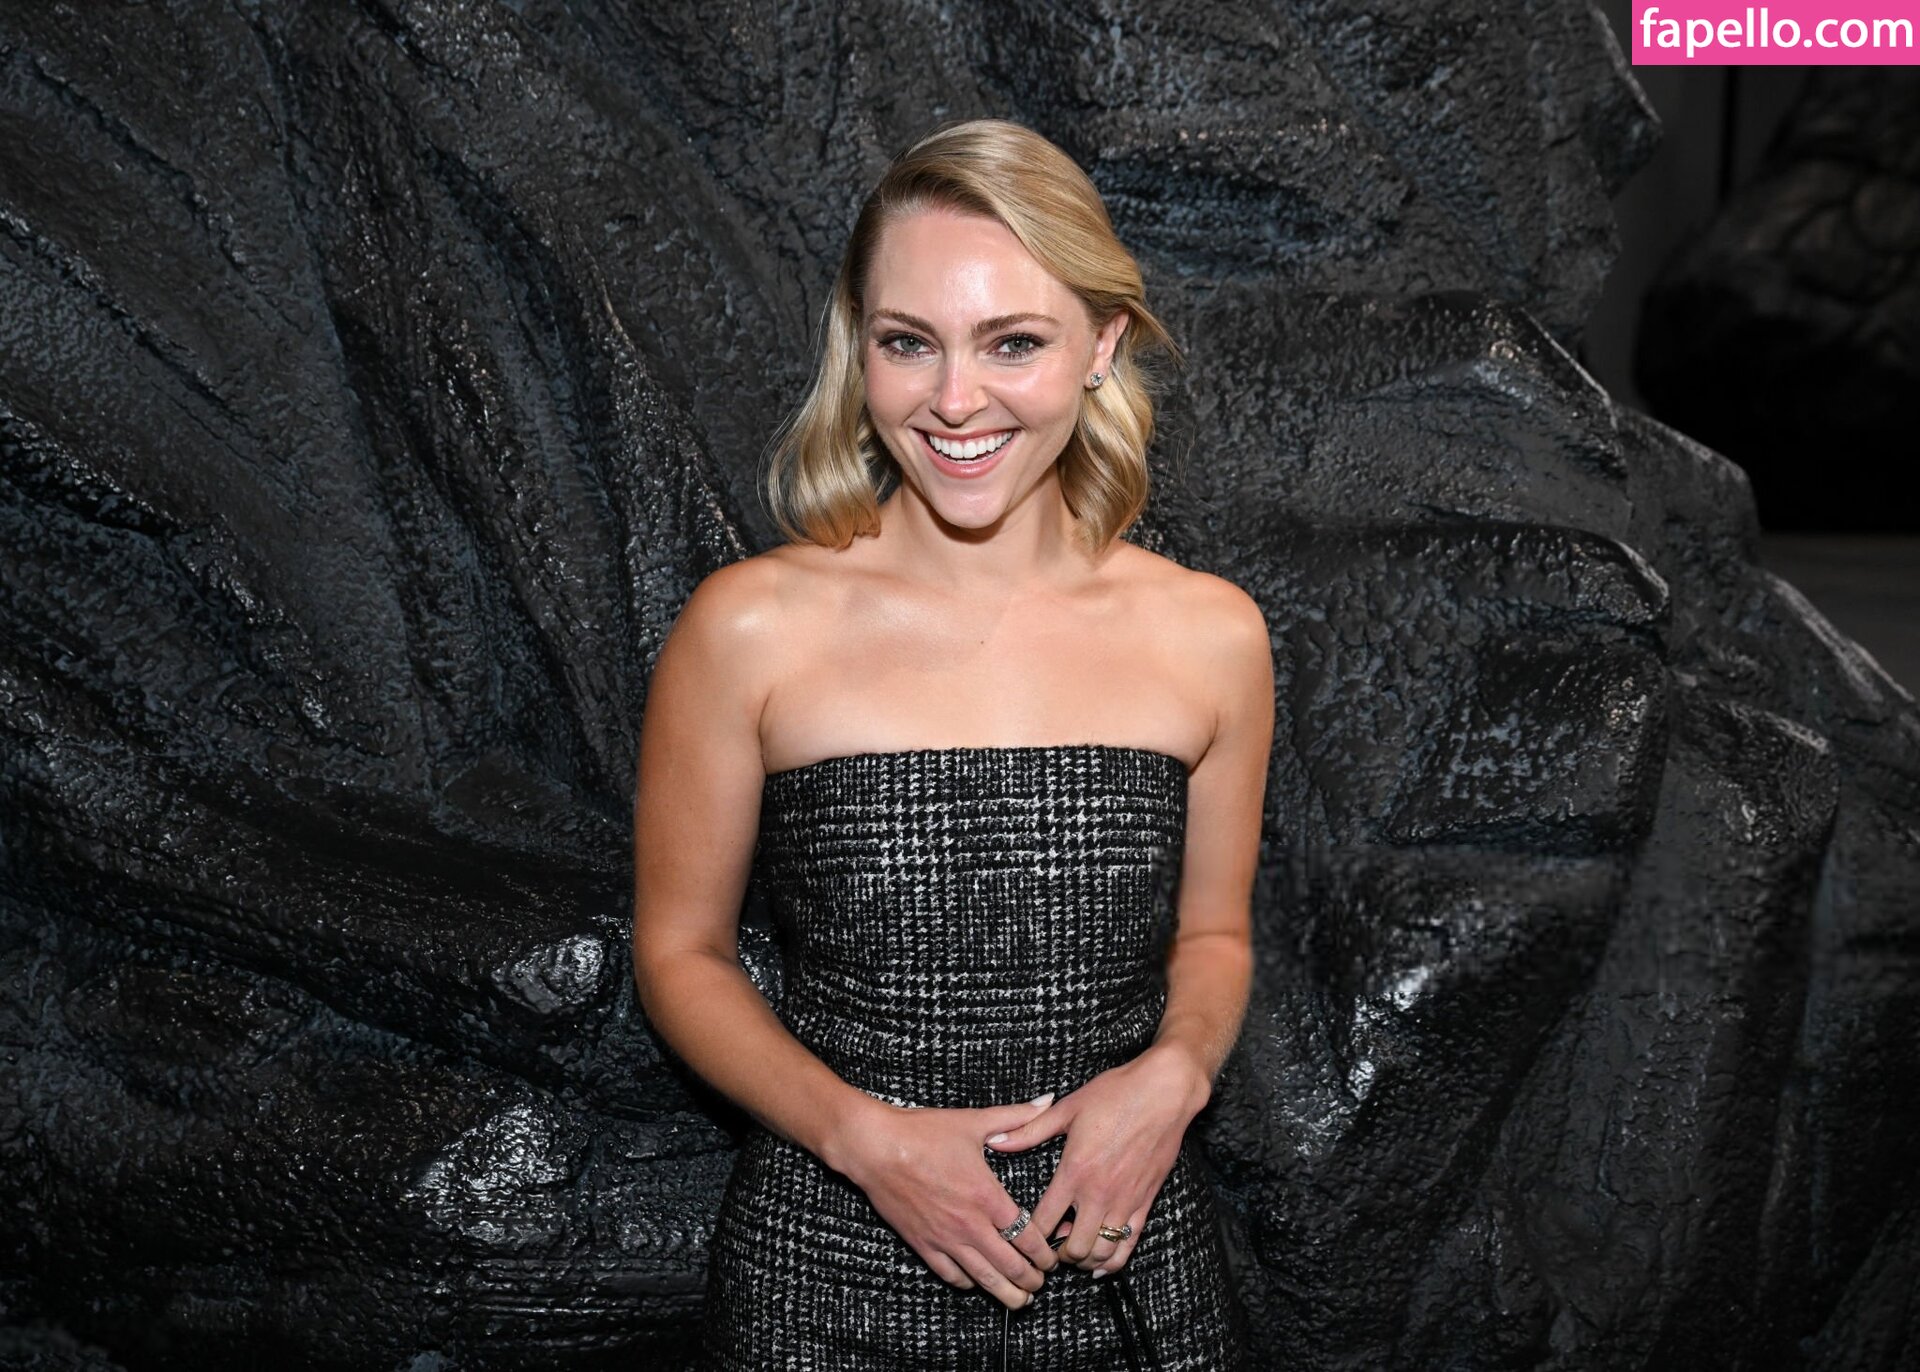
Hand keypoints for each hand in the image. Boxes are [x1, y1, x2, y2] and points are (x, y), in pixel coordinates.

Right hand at [836, 1092, 1062, 1309]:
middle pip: (1009, 1266)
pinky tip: (976, 1282)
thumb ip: (1016, 1116)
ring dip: (1005, 1293)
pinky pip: (950, 1275)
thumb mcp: (973, 1122)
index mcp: (987, 1196)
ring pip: (983, 1279)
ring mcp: (944, 1239)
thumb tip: (1048, 1101)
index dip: (1044, 1255)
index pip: (1026, 1237)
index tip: (1052, 1261)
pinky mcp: (922, 1245)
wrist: (875, 1148)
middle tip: (1040, 1285)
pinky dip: (968, 1283)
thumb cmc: (922, 1133)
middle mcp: (969, 1224)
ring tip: (1019, 1300)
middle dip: (1030, 1281)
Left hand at [983, 1045, 1208, 1275]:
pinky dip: (1113, 1262)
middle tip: (1048, 1249)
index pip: (1042, 1222)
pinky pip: (1128, 1245)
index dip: (1026, 1237)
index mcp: (1074, 1171)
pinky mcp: (1145, 1202)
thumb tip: (995, 1141)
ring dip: (1084, 1260)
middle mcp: (1099, 1193)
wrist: (1162, 1092)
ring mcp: (1125, 1201)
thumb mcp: (1067, 1109)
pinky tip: (1101, 1265)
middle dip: (1057, 1256)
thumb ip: (1029, 1130)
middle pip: (1073, 1248)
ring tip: (1073, 1252)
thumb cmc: (1115, 1094)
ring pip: (1101, 1253)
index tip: (1019, 1239)